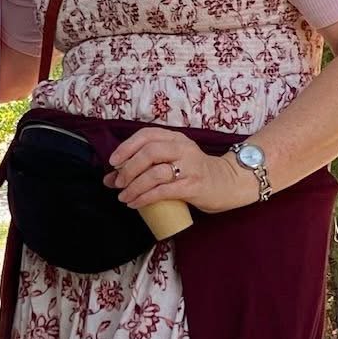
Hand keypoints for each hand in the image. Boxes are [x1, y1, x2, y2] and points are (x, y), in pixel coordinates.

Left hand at [106, 127, 258, 214]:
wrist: (228, 184)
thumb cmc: (195, 173)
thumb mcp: (171, 163)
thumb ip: (145, 167)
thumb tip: (109, 179)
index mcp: (176, 139)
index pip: (146, 135)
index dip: (126, 147)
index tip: (113, 161)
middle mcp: (183, 149)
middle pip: (148, 152)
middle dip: (128, 169)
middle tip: (118, 183)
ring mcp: (189, 167)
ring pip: (154, 173)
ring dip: (134, 186)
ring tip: (124, 197)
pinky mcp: (193, 186)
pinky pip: (163, 191)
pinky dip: (145, 198)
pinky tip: (135, 203)